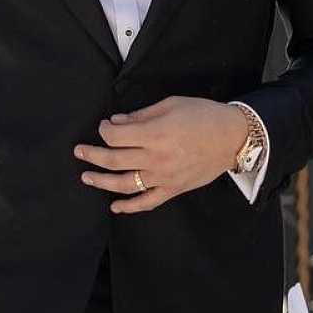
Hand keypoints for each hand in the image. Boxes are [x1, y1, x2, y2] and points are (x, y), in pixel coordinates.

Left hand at [74, 96, 251, 214]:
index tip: (103, 126)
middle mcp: (155, 158)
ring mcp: (163, 177)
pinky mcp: (172, 189)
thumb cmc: (204, 116)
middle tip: (79, 151)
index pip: (115, 137)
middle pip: (113, 160)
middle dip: (91, 154)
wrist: (234, 138)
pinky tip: (114, 206)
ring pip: (124, 184)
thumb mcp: (171, 105)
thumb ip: (140, 116)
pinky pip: (146, 202)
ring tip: (86, 177)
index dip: (104, 130)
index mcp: (154, 134)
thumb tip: (116, 122)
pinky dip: (129, 207)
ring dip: (101, 181)